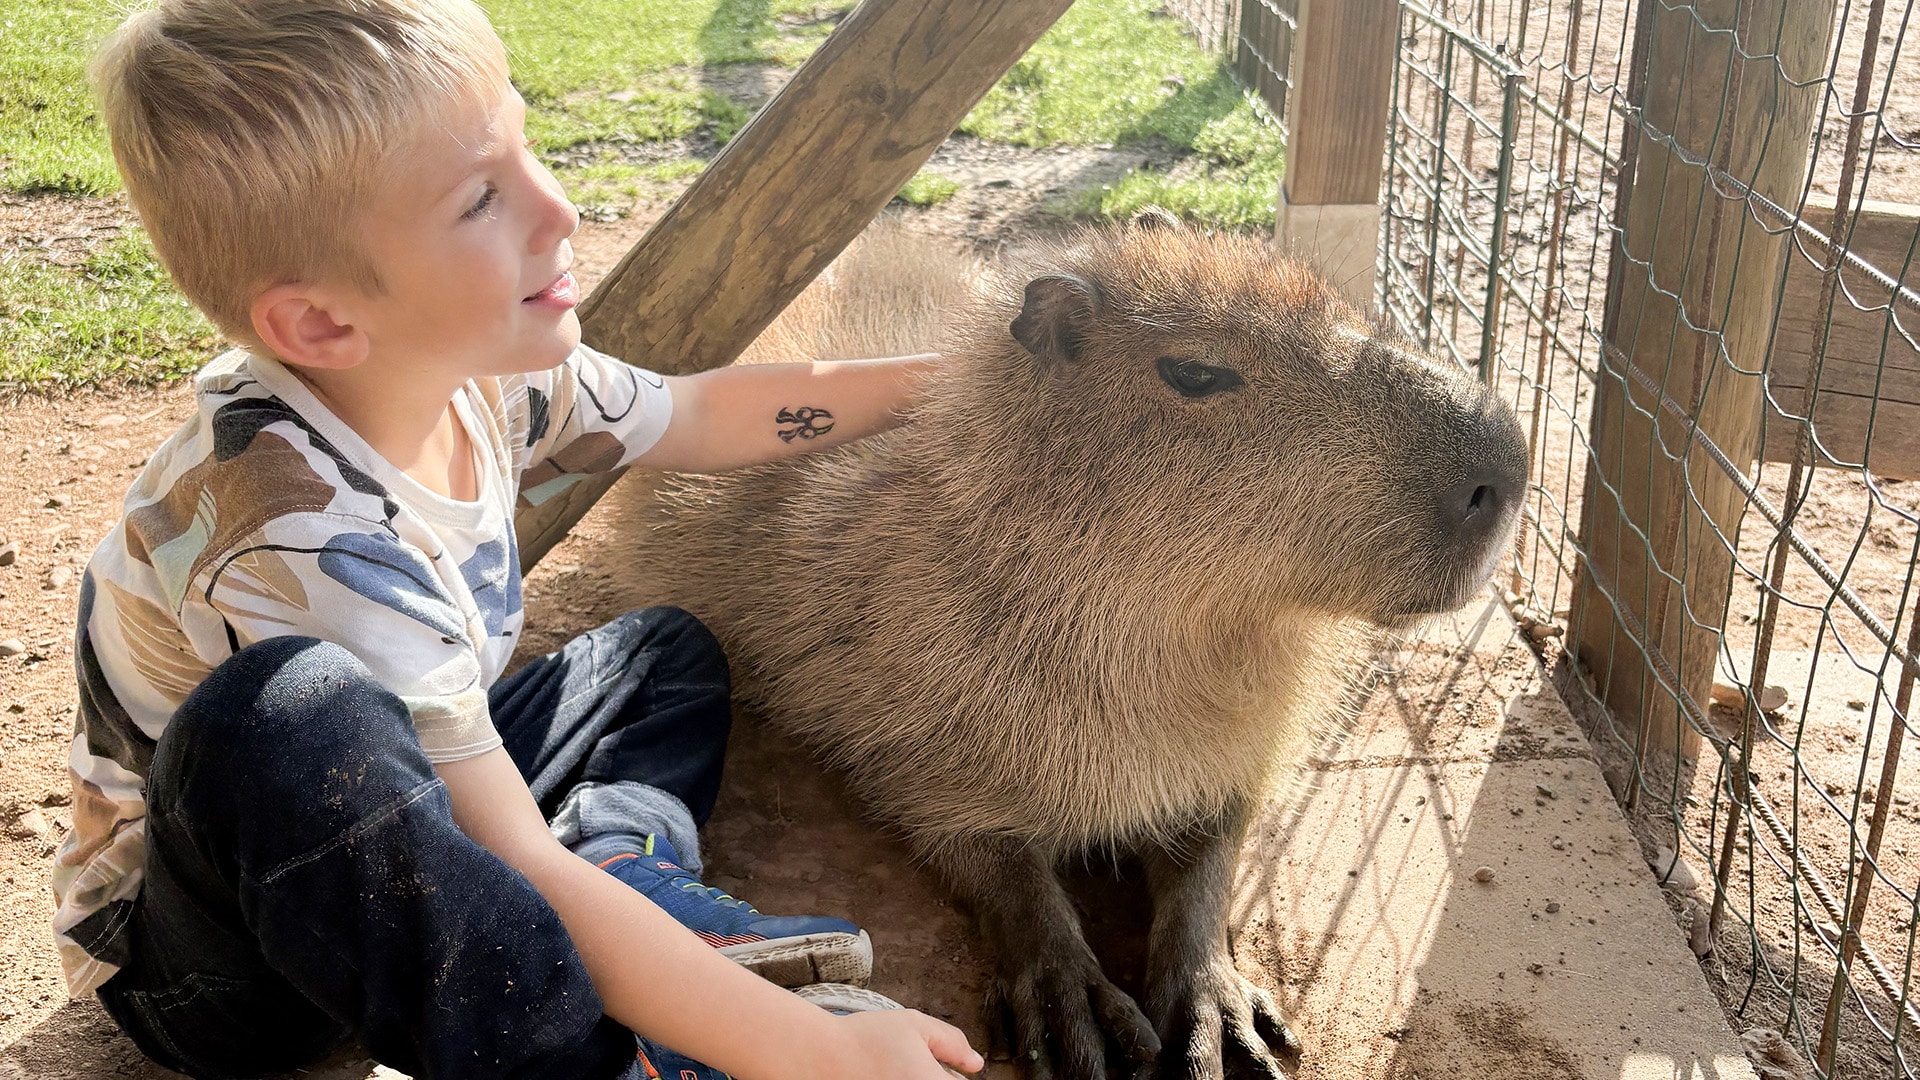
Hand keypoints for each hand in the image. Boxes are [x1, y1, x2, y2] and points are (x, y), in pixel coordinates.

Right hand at [821, 1008, 983, 1079]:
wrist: (819, 1057)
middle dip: (936, 1078)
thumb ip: (952, 1042)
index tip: (942, 1065)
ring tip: (898, 1072)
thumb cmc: (862, 1040)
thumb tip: (974, 1062)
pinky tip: (886, 1077)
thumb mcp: (915, 1025)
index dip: (951, 1072)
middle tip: (912, 1066)